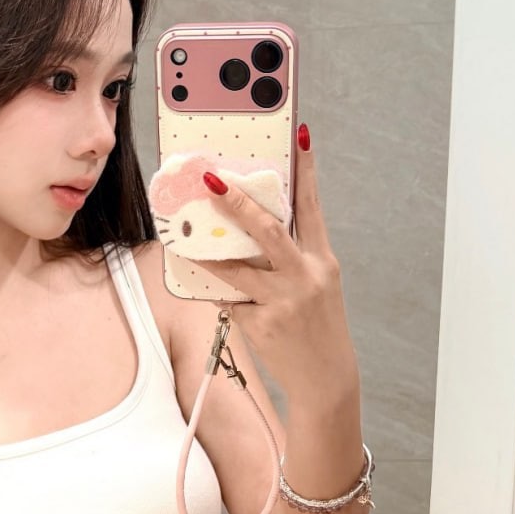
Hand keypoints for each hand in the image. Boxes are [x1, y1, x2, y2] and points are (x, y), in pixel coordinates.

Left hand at [200, 125, 358, 405]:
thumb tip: (249, 234)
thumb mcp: (317, 287)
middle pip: (268, 230)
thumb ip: (291, 260)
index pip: (313, 207)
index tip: (301, 134)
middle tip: (211, 179)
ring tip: (188, 240)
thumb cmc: (317, 328)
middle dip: (237, 203)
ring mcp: (283, 300)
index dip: (307, 169)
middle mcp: (305, 276)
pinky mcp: (262, 324)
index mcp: (323, 261)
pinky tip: (219, 298)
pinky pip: (229, 301)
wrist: (326, 379)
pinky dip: (221, 296)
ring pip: (236, 269)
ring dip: (210, 256)